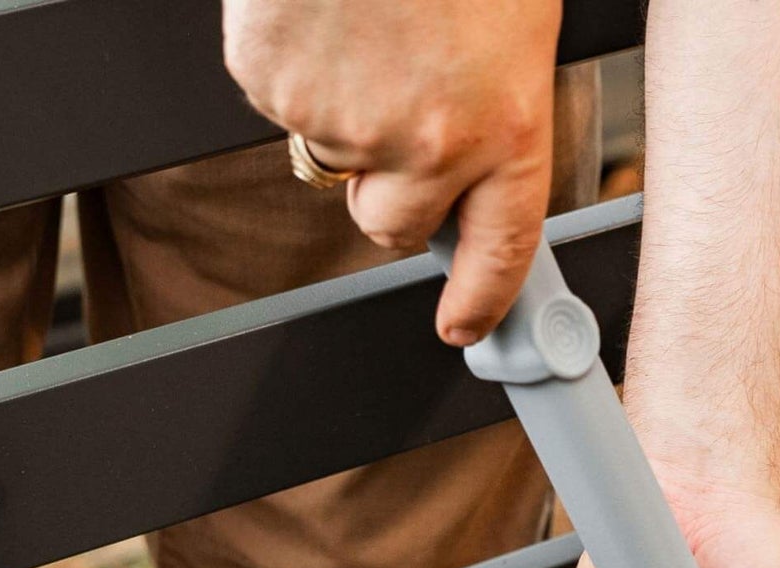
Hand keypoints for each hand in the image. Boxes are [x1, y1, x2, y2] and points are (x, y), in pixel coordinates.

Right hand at [223, 0, 560, 343]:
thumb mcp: (506, 27)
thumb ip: (489, 112)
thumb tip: (464, 184)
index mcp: (506, 125)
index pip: (502, 251)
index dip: (481, 299)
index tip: (465, 324)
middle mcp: (430, 142)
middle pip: (392, 224)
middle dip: (390, 190)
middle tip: (394, 113)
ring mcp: (345, 119)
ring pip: (331, 157)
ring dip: (340, 107)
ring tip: (362, 25)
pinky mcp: (273, 80)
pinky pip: (277, 98)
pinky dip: (291, 61)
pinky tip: (319, 10)